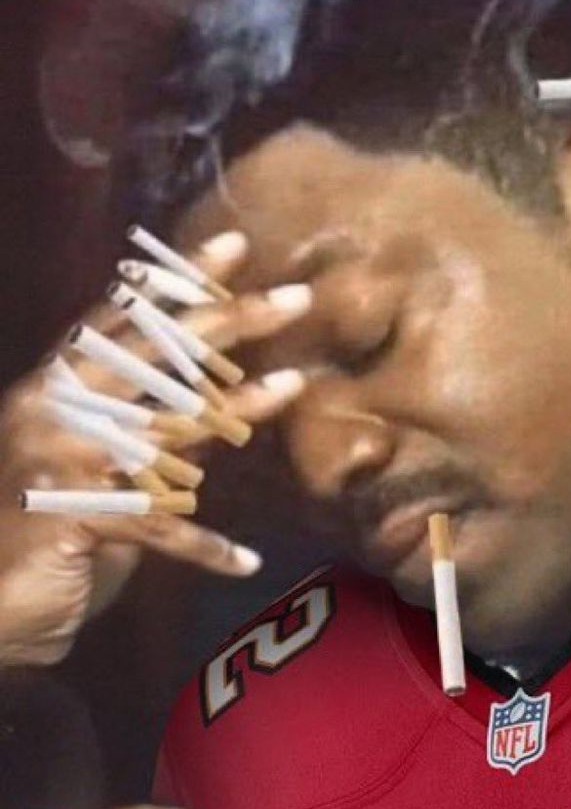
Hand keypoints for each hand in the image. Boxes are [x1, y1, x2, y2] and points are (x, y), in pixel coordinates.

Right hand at [0, 232, 312, 665]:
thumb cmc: (35, 526)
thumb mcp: (97, 463)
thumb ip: (150, 427)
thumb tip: (225, 397)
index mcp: (59, 386)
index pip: (125, 319)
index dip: (180, 281)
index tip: (234, 247)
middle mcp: (58, 409)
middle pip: (158, 352)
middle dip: (230, 320)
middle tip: (297, 298)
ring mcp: (63, 459)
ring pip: (170, 423)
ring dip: (240, 409)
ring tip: (296, 383)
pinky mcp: (74, 518)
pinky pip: (158, 527)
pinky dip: (203, 547)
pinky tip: (247, 562)